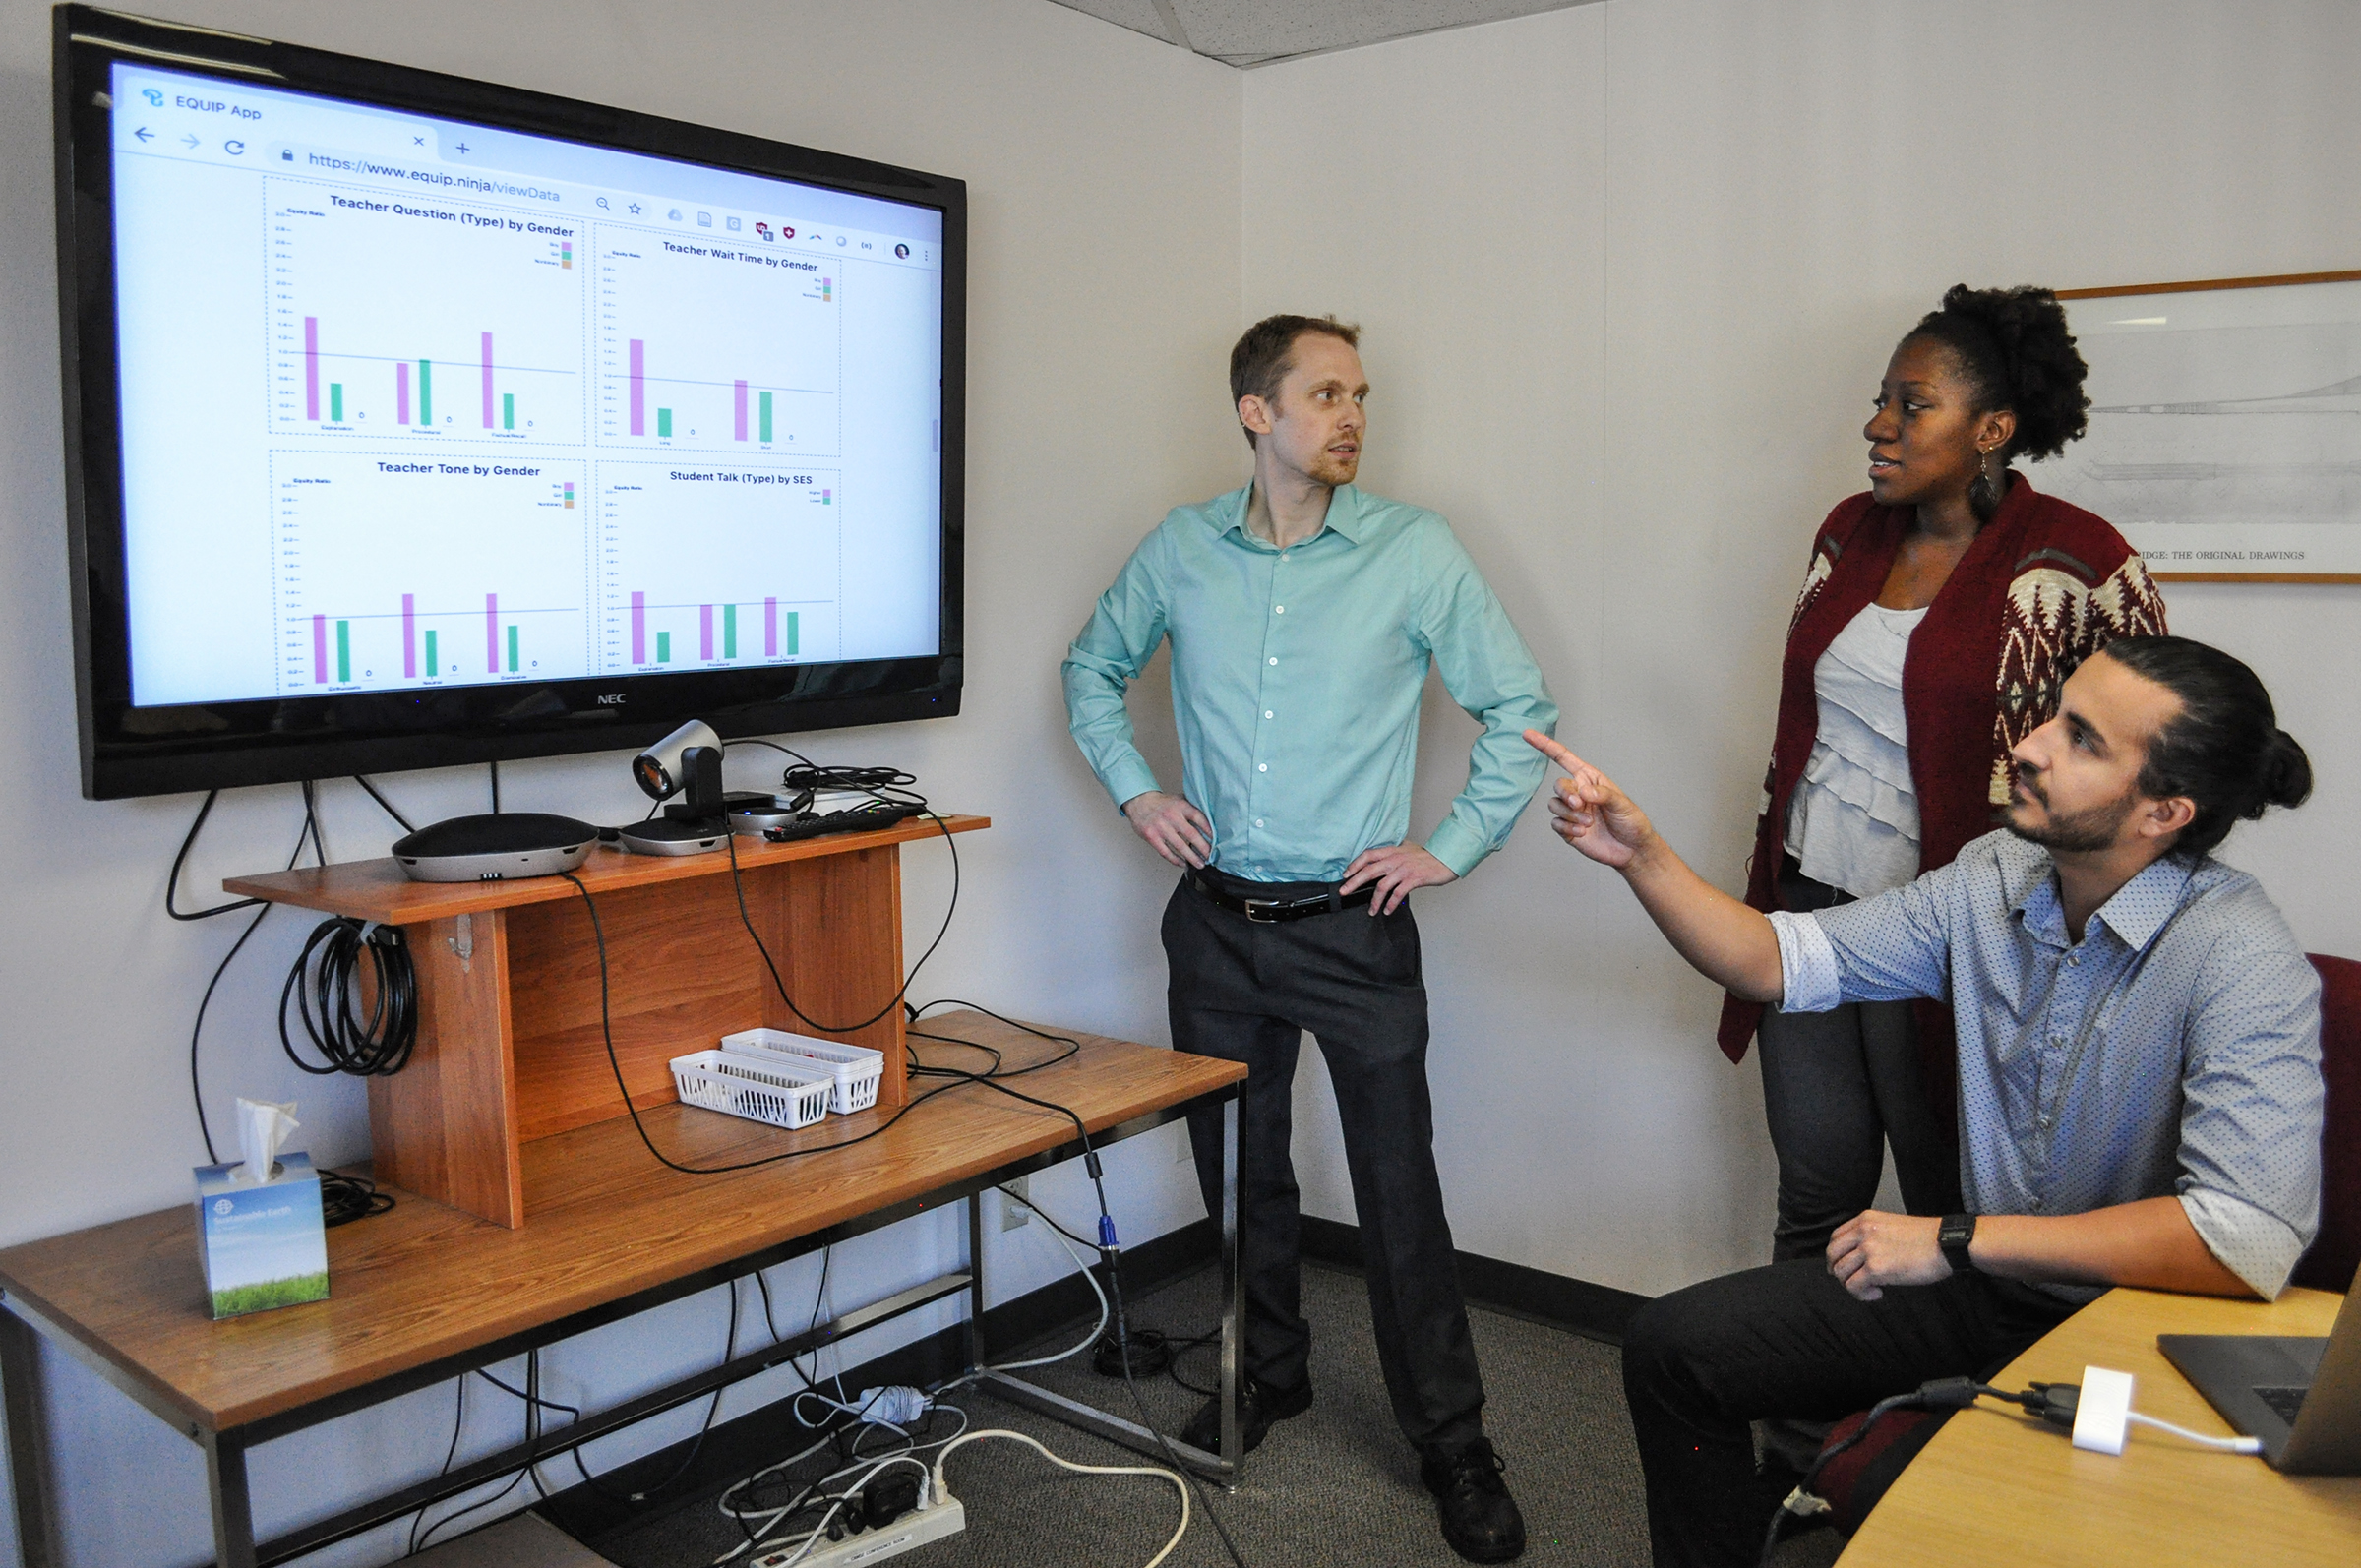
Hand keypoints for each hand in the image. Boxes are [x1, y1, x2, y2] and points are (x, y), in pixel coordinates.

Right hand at [1121, 790, 1211, 868]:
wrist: (1139, 801)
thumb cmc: (1162, 803)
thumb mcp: (1178, 800)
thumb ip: (1192, 809)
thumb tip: (1210, 821)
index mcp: (1181, 805)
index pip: (1199, 818)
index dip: (1209, 830)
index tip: (1216, 840)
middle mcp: (1171, 816)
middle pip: (1192, 835)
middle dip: (1204, 848)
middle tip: (1210, 856)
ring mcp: (1161, 827)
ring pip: (1180, 847)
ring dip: (1192, 858)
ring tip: (1200, 864)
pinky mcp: (1152, 837)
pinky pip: (1166, 852)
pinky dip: (1176, 860)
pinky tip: (1183, 863)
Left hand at [1339, 843, 1456, 915]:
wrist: (1446, 859)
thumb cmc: (1427, 856)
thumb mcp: (1408, 848)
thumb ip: (1394, 851)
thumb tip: (1382, 857)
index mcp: (1392, 851)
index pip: (1368, 855)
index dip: (1355, 864)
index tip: (1345, 874)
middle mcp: (1396, 859)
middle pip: (1369, 871)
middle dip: (1353, 882)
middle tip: (1344, 892)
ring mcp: (1404, 869)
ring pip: (1382, 886)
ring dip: (1374, 900)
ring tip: (1371, 910)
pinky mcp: (1414, 879)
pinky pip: (1398, 894)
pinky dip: (1391, 904)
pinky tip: (1387, 910)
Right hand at [1524, 730, 1654, 869]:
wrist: (1631, 850)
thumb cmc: (1631, 821)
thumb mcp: (1622, 804)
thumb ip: (1603, 794)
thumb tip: (1582, 791)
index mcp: (1590, 779)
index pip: (1564, 758)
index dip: (1545, 745)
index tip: (1527, 734)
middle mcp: (1578, 793)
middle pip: (1558, 785)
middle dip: (1566, 794)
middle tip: (1579, 804)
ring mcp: (1572, 811)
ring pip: (1554, 805)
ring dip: (1570, 814)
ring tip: (1588, 822)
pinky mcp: (1568, 829)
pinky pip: (1556, 823)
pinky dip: (1567, 827)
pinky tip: (1582, 832)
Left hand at [1826, 1211, 1949, 1301]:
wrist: (1947, 1244)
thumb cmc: (1927, 1238)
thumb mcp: (1892, 1226)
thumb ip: (1873, 1235)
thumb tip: (1861, 1255)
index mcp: (1866, 1219)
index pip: (1836, 1236)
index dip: (1835, 1254)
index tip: (1841, 1265)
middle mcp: (1863, 1232)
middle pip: (1833, 1254)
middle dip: (1837, 1270)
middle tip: (1849, 1281)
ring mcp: (1869, 1249)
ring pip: (1841, 1272)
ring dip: (1852, 1285)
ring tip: (1870, 1288)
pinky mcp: (1877, 1269)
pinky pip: (1854, 1286)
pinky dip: (1862, 1294)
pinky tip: (1877, 1293)